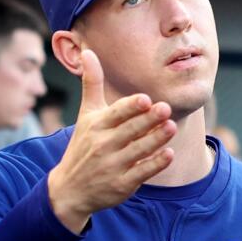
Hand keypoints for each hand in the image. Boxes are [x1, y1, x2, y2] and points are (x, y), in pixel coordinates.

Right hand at [46, 49, 175, 232]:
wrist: (69, 189)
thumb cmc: (83, 145)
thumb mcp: (85, 114)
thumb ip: (92, 84)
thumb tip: (88, 51)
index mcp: (96, 126)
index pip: (115, 114)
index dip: (130, 107)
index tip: (145, 99)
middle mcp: (103, 145)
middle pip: (129, 131)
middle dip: (147, 120)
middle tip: (166, 108)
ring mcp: (113, 166)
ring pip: (138, 151)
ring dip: (156, 139)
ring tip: (172, 127)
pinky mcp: (122, 185)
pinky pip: (141, 173)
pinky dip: (155, 164)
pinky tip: (169, 154)